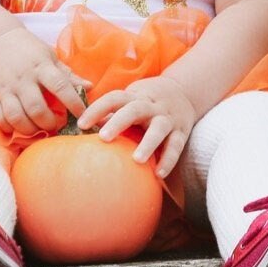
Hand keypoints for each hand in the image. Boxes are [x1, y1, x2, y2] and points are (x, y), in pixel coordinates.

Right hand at [0, 28, 87, 135]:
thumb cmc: (31, 53)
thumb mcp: (51, 58)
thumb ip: (69, 76)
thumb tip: (90, 87)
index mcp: (41, 67)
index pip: (60, 86)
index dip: (73, 102)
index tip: (82, 114)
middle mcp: (22, 78)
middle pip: (36, 108)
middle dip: (49, 122)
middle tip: (56, 125)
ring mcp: (5, 88)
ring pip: (16, 116)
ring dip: (30, 129)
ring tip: (39, 129)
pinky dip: (9, 128)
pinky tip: (19, 127)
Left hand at [78, 76, 196, 178]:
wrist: (186, 91)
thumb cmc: (148, 101)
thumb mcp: (131, 100)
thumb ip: (111, 114)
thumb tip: (84, 130)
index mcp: (135, 96)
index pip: (114, 98)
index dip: (97, 109)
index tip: (81, 125)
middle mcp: (151, 105)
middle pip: (134, 110)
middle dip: (119, 122)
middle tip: (104, 138)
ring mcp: (168, 118)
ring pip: (159, 128)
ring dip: (148, 143)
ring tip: (137, 160)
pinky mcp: (182, 131)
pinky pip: (176, 146)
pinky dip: (168, 160)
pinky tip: (158, 174)